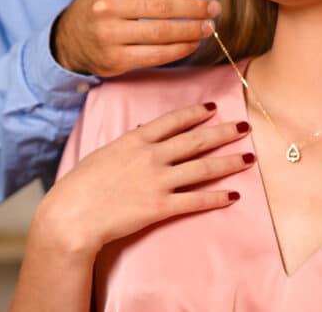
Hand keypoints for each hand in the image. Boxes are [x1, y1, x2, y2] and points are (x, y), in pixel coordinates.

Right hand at [33, 102, 252, 258]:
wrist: (73, 214)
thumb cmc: (80, 184)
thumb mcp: (102, 153)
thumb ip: (125, 143)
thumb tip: (138, 131)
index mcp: (135, 139)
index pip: (173, 121)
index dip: (196, 113)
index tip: (214, 108)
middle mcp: (151, 156)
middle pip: (196, 140)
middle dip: (223, 132)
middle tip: (245, 126)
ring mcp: (158, 181)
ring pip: (202, 169)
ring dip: (229, 163)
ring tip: (248, 158)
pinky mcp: (160, 207)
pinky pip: (195, 201)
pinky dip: (216, 198)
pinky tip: (232, 195)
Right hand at [54, 0, 220, 76]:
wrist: (69, 39)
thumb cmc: (104, 5)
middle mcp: (106, 4)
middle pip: (163, 6)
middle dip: (195, 9)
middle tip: (215, 10)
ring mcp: (109, 33)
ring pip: (162, 32)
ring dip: (192, 31)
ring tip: (208, 28)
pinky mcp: (115, 59)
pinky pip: (156, 55)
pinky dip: (180, 49)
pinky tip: (192, 44)